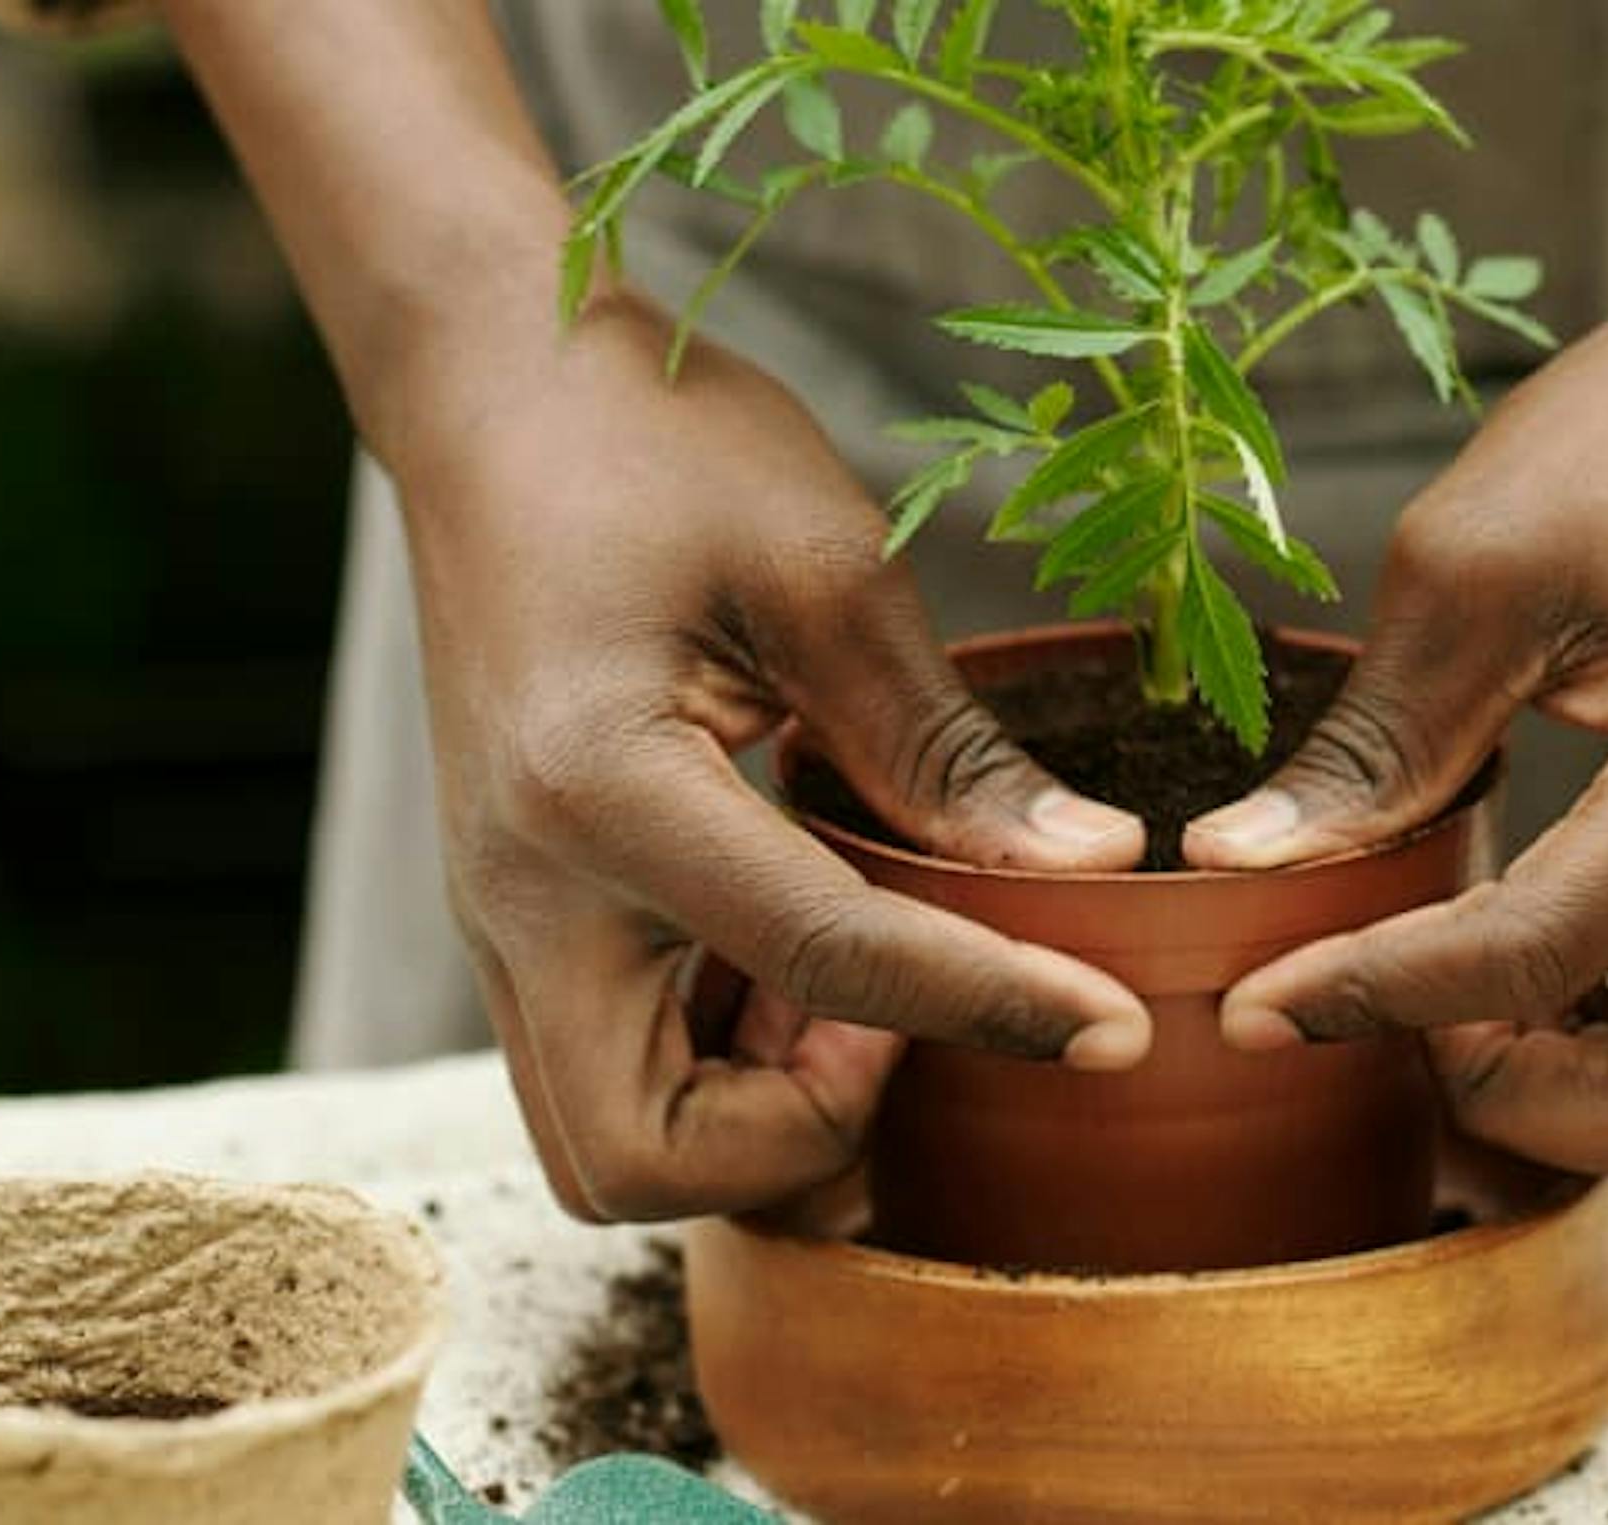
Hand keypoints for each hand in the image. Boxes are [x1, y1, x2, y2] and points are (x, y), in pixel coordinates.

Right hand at [391, 293, 1150, 1222]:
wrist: (493, 397)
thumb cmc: (650, 446)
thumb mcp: (822, 566)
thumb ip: (946, 744)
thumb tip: (1096, 868)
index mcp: (600, 788)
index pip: (825, 961)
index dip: (992, 1007)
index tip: (1114, 1030)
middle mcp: (521, 892)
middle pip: (638, 1161)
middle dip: (799, 1136)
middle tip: (905, 1012)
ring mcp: (504, 918)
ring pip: (613, 1144)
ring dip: (759, 1114)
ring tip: (865, 984)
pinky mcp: (524, 917)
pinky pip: (615, 1067)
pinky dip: (724, 1064)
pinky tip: (811, 963)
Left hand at [1183, 257, 1607, 1182]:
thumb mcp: (1473, 567)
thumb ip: (1369, 743)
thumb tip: (1235, 869)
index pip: (1535, 958)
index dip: (1372, 1000)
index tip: (1249, 1010)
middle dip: (1522, 1105)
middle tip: (1396, 1012)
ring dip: (1584, 1097)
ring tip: (1456, 993)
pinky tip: (1529, 964)